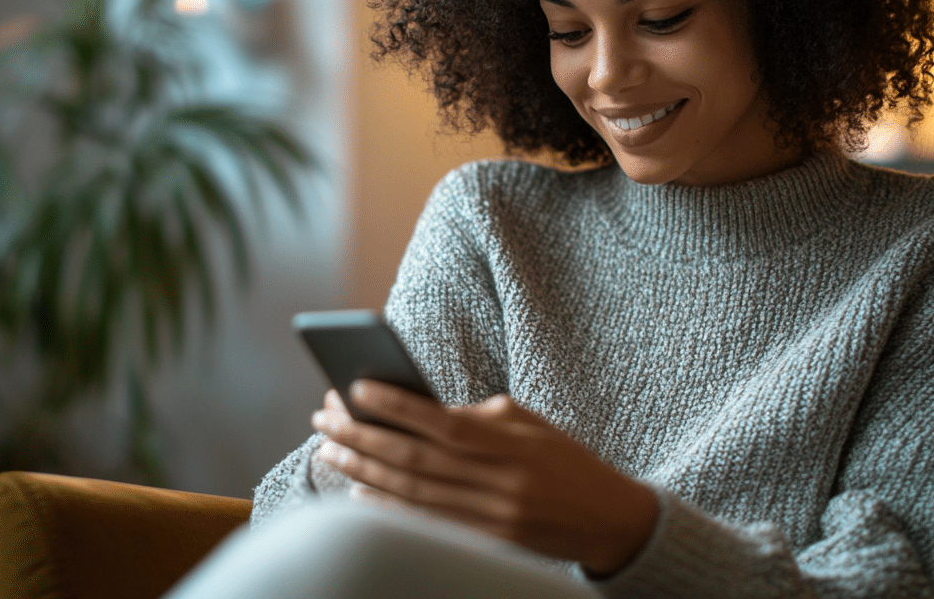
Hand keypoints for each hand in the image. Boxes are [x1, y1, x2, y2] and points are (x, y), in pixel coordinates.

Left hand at [311, 381, 657, 575]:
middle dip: (363, 437)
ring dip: (364, 471)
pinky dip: (388, 508)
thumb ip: (476, 417)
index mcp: (514, 443)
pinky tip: (359, 493)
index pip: (442, 421)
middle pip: (416, 458)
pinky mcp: (488, 545)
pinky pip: (426, 524)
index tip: (354, 388)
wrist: (609, 518)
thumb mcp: (528, 424)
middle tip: (324, 418)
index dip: (396, 406)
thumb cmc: (561, 459)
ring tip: (330, 450)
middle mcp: (502, 483)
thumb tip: (413, 409)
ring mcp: (493, 518)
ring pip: (412, 493)